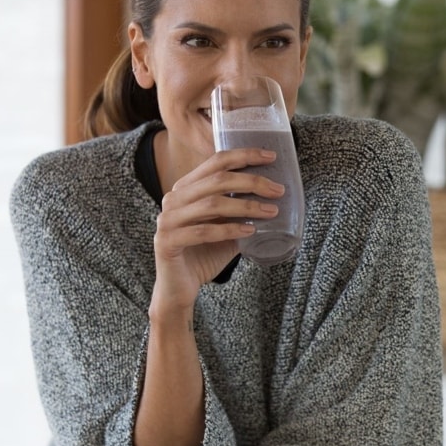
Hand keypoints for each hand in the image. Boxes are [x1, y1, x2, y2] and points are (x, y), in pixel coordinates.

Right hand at [152, 147, 284, 307]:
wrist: (179, 289)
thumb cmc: (204, 254)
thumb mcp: (226, 226)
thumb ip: (240, 209)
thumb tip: (274, 193)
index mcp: (185, 188)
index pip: (216, 162)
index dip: (244, 155)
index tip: (271, 157)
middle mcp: (173, 198)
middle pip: (217, 179)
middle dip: (252, 182)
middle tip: (278, 191)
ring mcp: (167, 219)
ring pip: (212, 204)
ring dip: (246, 206)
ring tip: (271, 212)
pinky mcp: (166, 241)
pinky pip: (203, 231)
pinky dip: (230, 230)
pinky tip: (250, 231)